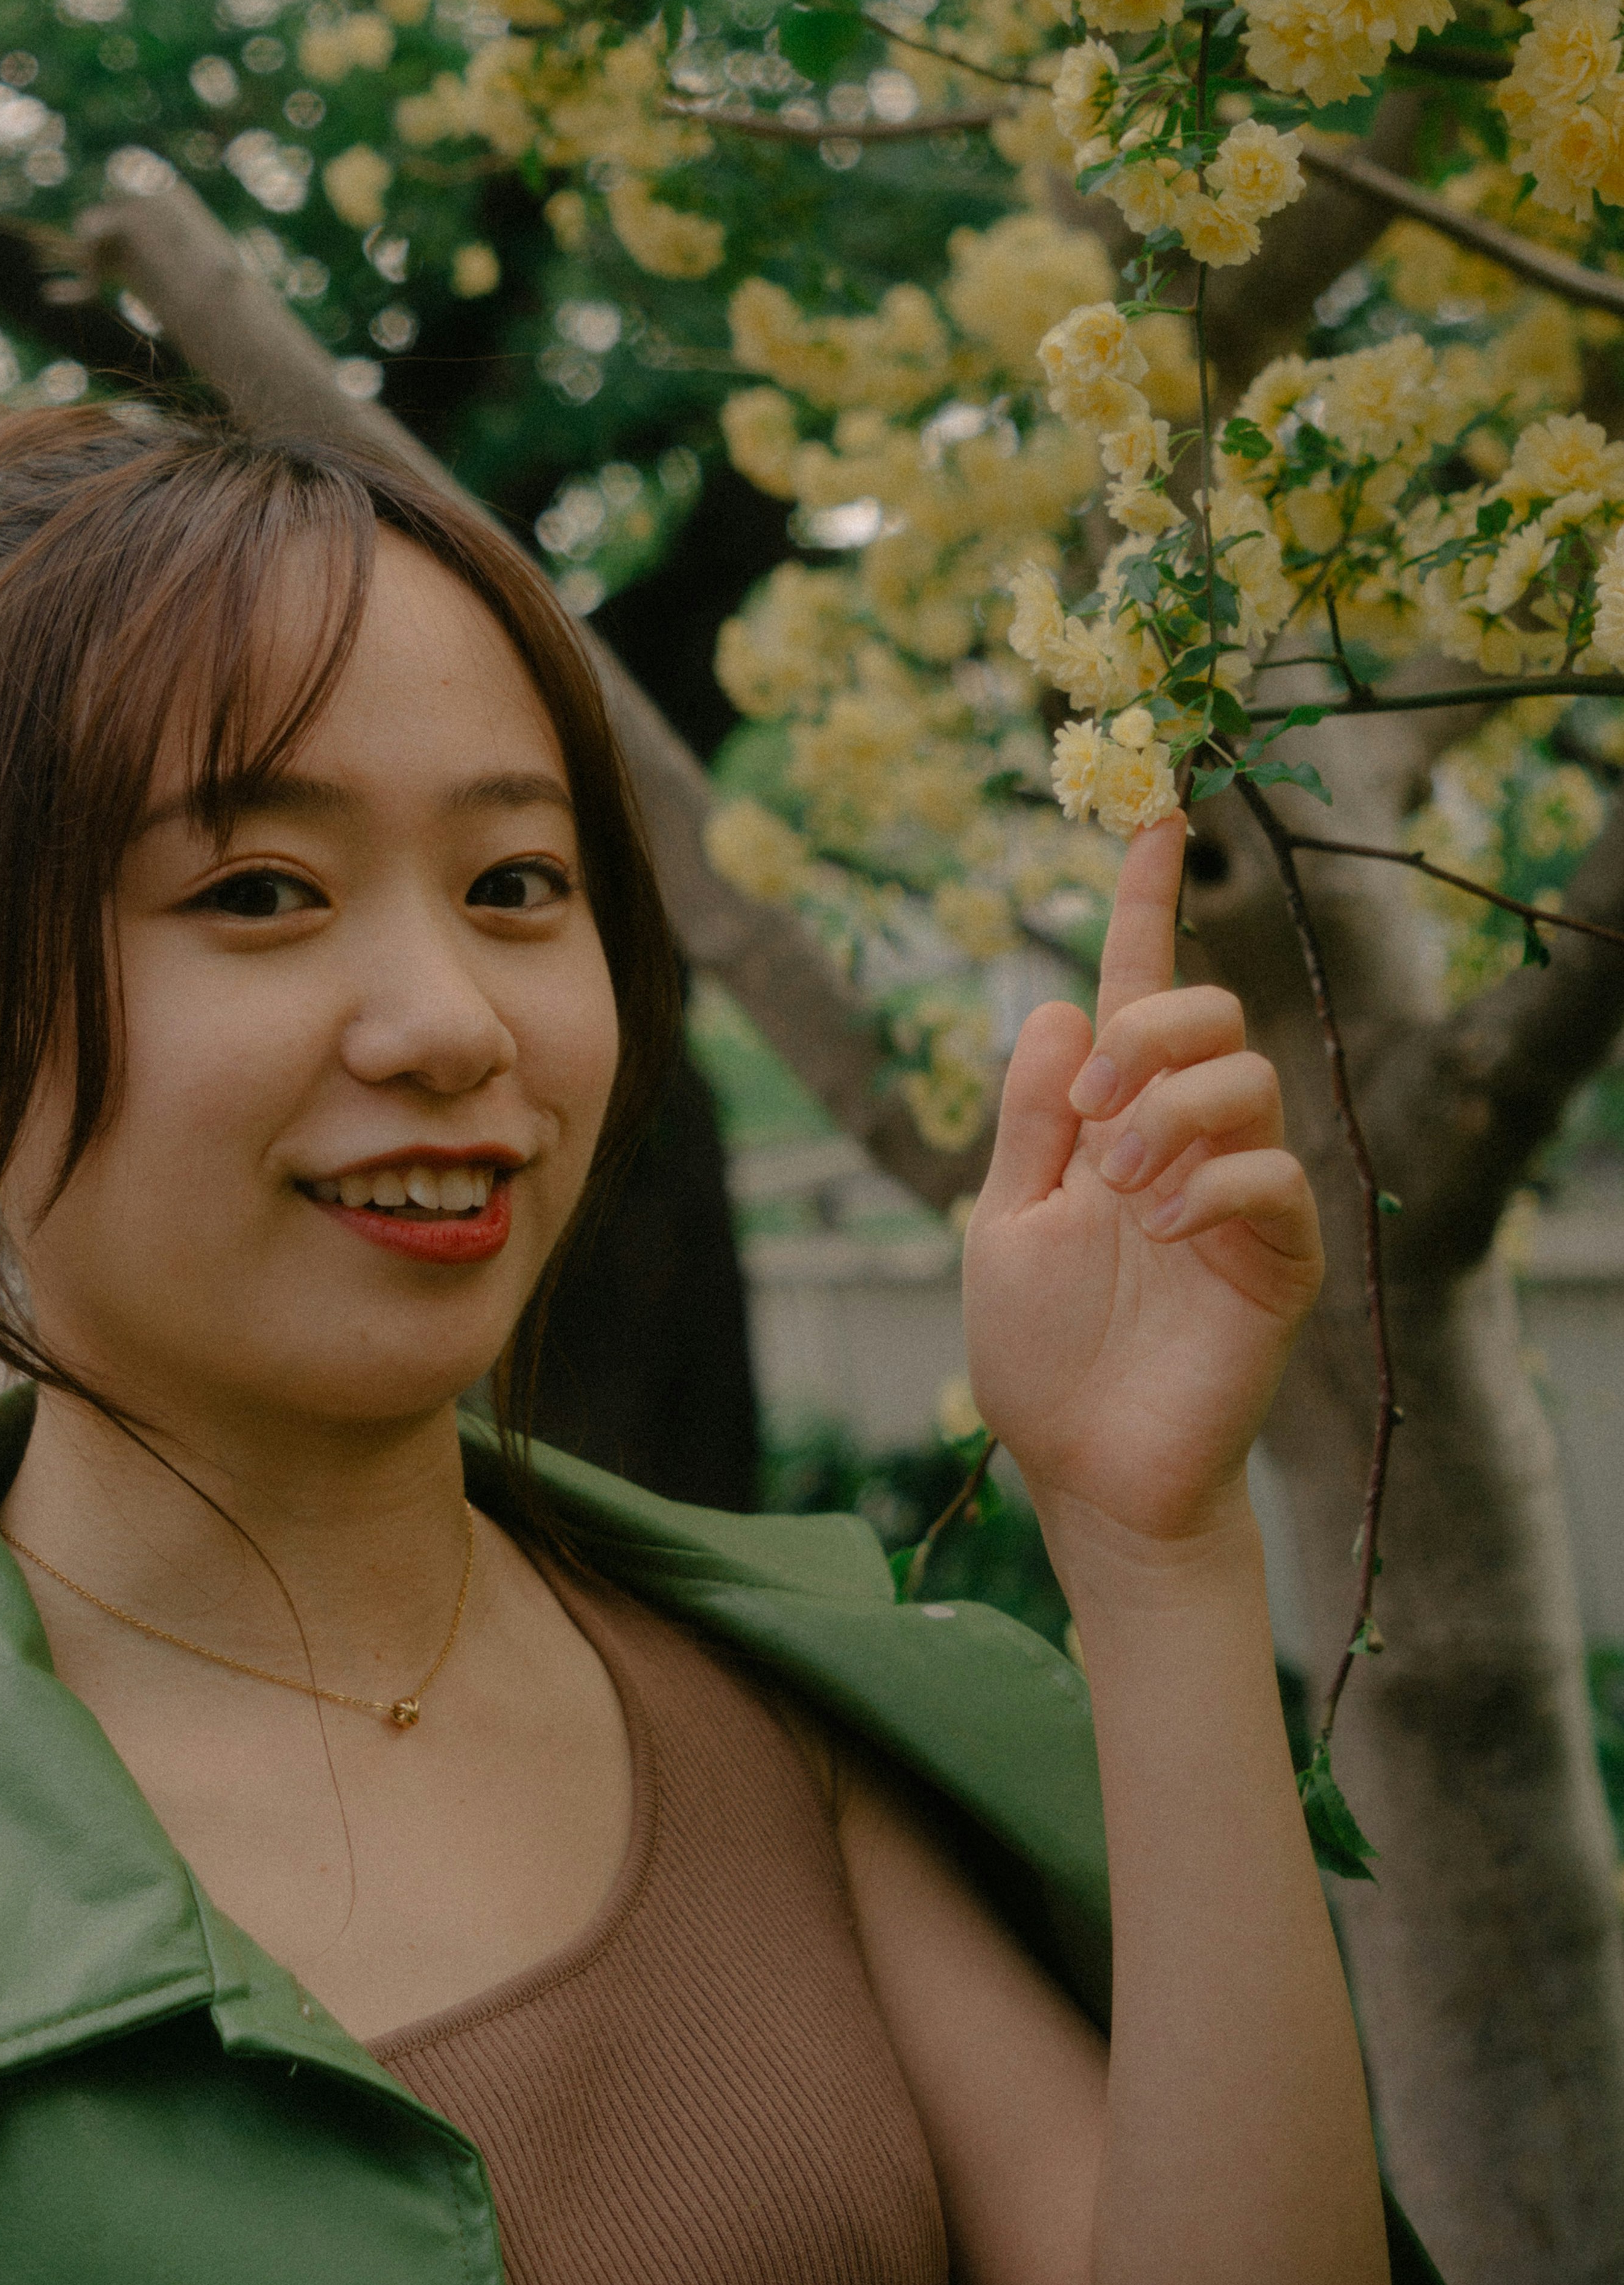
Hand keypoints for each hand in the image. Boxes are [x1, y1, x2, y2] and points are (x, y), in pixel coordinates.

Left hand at [960, 816, 1322, 1552]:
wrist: (1087, 1468)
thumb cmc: (1040, 1354)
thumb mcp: (1005, 1219)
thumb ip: (1032, 1118)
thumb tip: (1059, 1003)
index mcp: (1112, 1119)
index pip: (1136, 985)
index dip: (1145, 901)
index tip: (1157, 816)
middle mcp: (1184, 1138)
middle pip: (1207, 1011)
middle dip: (1148, 1034)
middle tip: (1092, 1118)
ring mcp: (1239, 1193)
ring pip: (1244, 1079)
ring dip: (1169, 1116)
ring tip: (1122, 1195)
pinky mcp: (1279, 1254)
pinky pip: (1273, 1172)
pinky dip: (1209, 1184)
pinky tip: (1162, 1233)